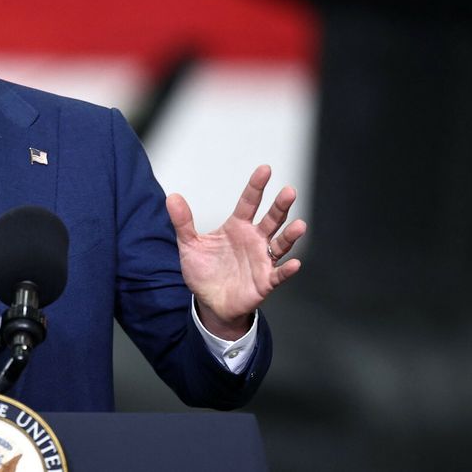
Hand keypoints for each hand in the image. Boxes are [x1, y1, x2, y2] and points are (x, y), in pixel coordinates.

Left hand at [167, 165, 303, 339]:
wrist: (209, 302)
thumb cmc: (204, 271)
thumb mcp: (190, 245)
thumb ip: (183, 222)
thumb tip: (172, 197)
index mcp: (237, 227)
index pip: (248, 202)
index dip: (256, 186)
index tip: (265, 169)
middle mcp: (254, 240)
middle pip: (271, 219)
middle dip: (280, 206)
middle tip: (289, 192)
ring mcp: (262, 260)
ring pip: (280, 244)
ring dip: (290, 235)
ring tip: (299, 225)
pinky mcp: (265, 281)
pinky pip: (278, 274)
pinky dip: (286, 269)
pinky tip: (294, 263)